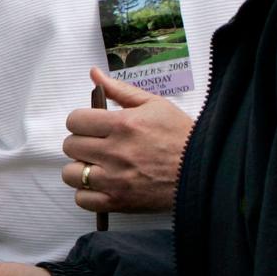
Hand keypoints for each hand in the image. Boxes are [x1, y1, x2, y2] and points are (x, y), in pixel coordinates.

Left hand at [62, 68, 192, 213]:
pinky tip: (102, 185)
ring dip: (81, 169)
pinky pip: (82, 199)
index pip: (75, 120)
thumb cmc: (181, 136)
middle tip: (98, 146)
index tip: (92, 127)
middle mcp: (116, 152)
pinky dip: (88, 193)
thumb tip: (94, 73)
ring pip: (71, 174)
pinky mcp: (118, 202)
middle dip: (82, 143)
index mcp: (124, 124)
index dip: (81, 122)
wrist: (205, 171)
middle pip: (70, 146)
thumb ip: (119, 89)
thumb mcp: (155, 105)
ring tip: (98, 166)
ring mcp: (115, 180)